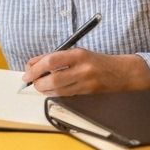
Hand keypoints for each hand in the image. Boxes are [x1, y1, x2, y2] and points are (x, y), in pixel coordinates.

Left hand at [21, 49, 149, 95]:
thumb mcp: (77, 53)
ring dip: (45, 90)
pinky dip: (56, 94)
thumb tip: (31, 65)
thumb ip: (54, 57)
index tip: (26, 74)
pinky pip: (66, 96)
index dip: (34, 69)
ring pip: (57, 91)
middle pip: (52, 80)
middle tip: (32, 83)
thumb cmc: (96, 61)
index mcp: (78, 54)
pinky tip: (53, 90)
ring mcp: (87, 84)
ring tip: (41, 86)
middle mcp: (83, 69)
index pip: (50, 61)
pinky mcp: (89, 95)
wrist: (123, 73)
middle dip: (37, 83)